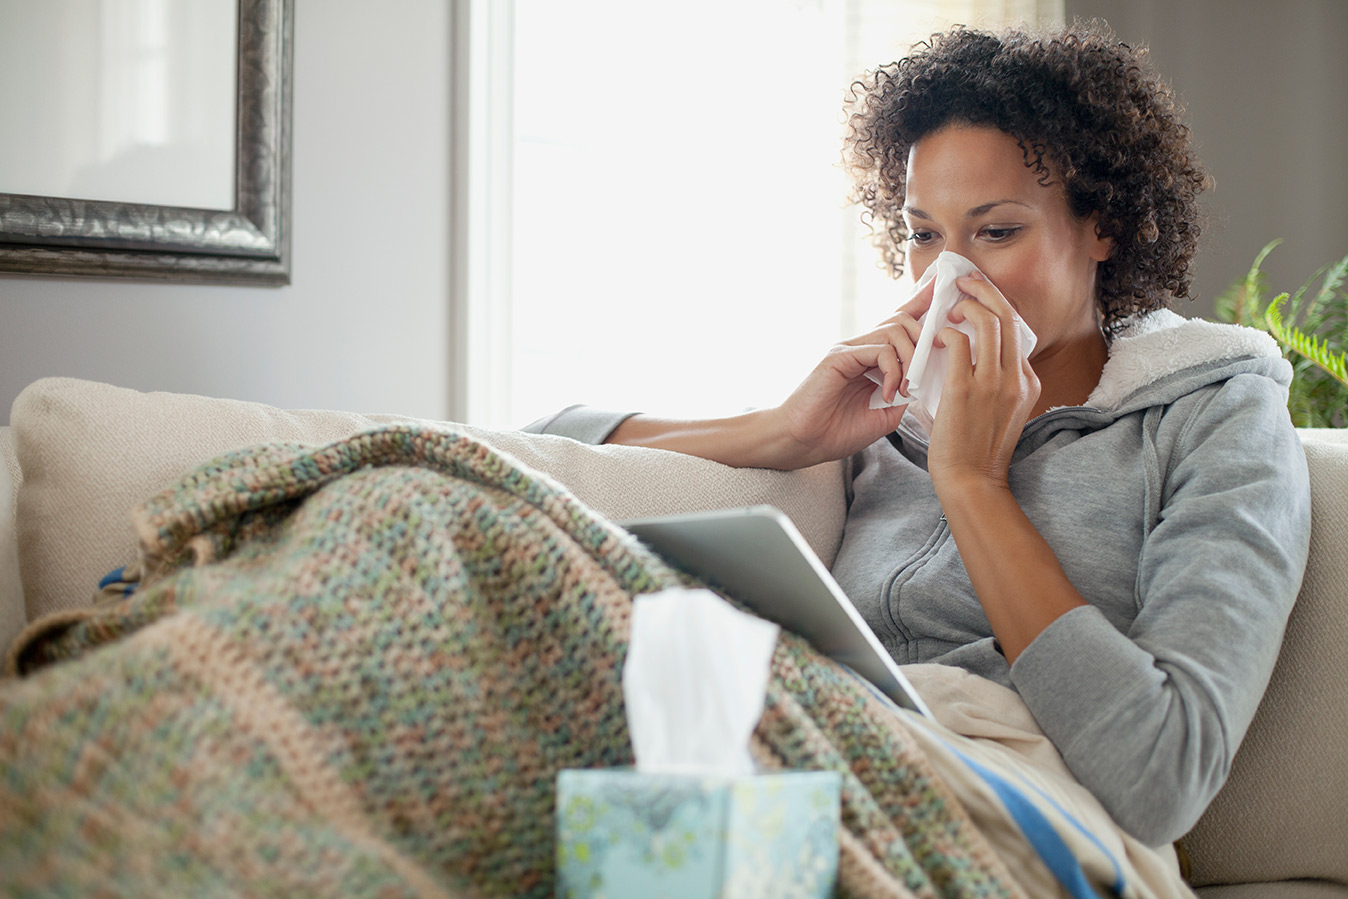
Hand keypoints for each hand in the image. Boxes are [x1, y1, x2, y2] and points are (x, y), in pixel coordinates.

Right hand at [768, 278, 933, 466]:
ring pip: (895, 330)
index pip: (900, 321)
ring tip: (904, 389)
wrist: (803, 442)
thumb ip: (905, 393)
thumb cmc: (838, 431)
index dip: (921, 302)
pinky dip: (892, 371)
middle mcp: (861, 347)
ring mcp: (849, 349)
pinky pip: (879, 350)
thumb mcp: (885, 415)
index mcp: (872, 358)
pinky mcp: (839, 356)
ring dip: (910, 359)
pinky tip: (887, 393)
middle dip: (924, 340)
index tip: (941, 286)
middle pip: (903, 320)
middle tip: (925, 370)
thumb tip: (924, 378)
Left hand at [926, 271, 1039, 493]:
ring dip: (966, 306)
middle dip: (986, 291)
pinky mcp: (966, 390)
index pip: (1018, 330)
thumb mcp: (1000, 411)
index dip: (998, 306)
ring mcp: (994, 383)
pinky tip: (936, 338)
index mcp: (1027, 383)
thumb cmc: (976, 448)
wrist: (972, 481)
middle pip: (1008, 316)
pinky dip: (945, 334)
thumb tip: (969, 354)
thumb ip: (994, 382)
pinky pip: (958, 344)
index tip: (979, 296)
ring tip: (949, 308)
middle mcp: (1016, 379)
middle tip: (965, 283)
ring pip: (988, 323)